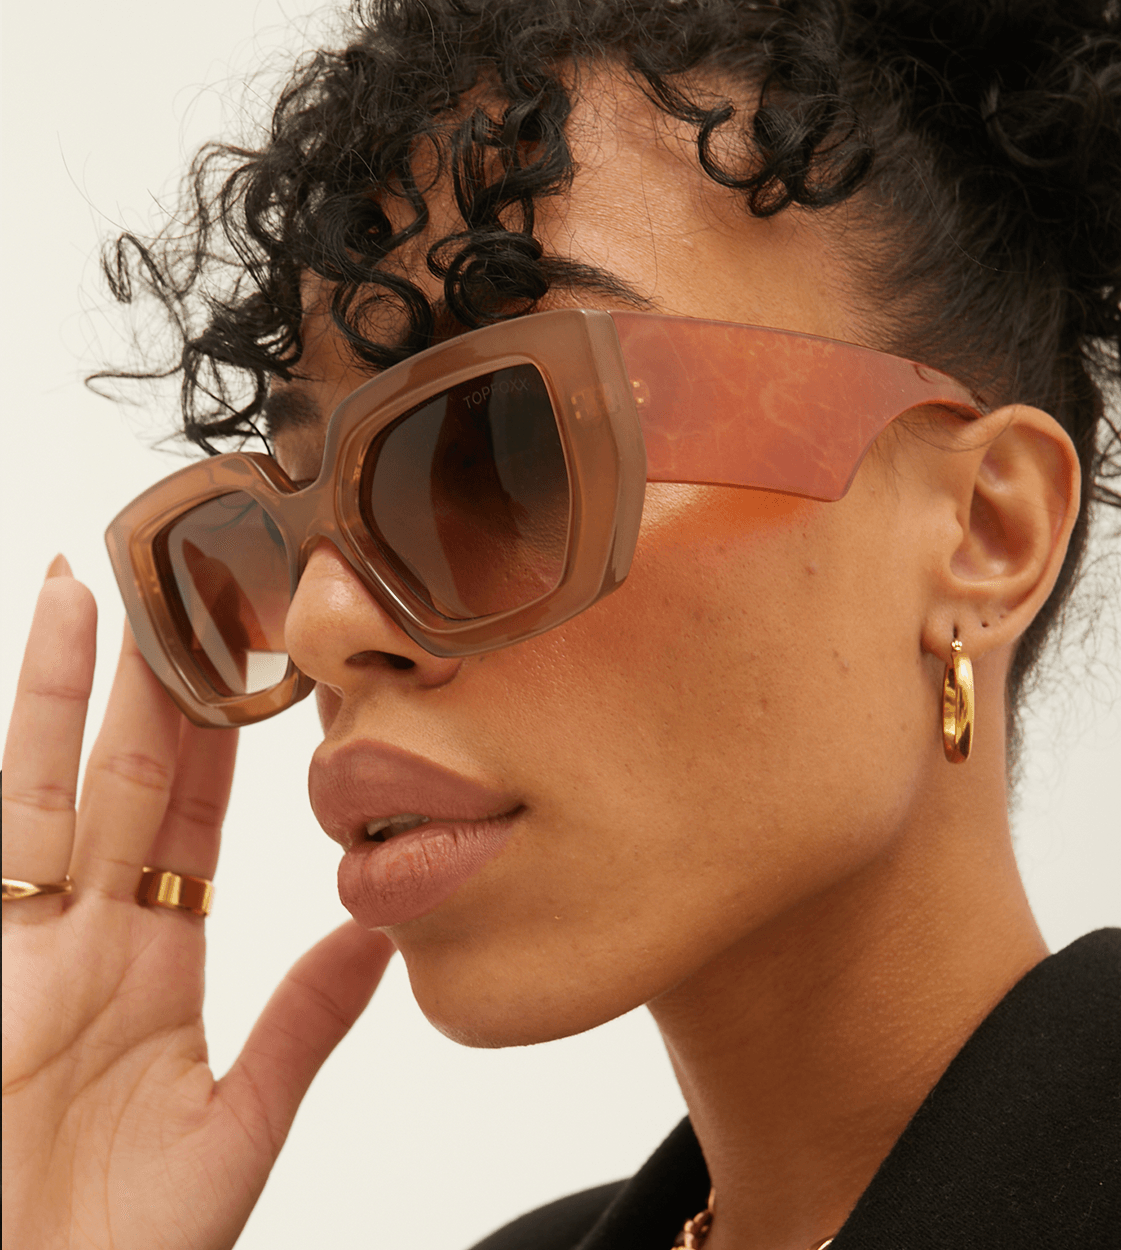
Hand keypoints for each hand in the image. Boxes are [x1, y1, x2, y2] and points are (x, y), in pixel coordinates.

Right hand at [2, 558, 394, 1249]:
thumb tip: (379, 931)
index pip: (194, 819)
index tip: (249, 664)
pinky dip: (1, 764)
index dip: (219, 739)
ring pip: (39, 788)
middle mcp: (83, 937)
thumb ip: (304, 1022)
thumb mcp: (233, 1123)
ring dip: (55, 692)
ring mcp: (19, 945)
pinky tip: (20, 693)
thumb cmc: (118, 1247)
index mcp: (153, 964)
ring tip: (80, 593)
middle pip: (120, 778)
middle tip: (176, 588)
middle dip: (145, 684)